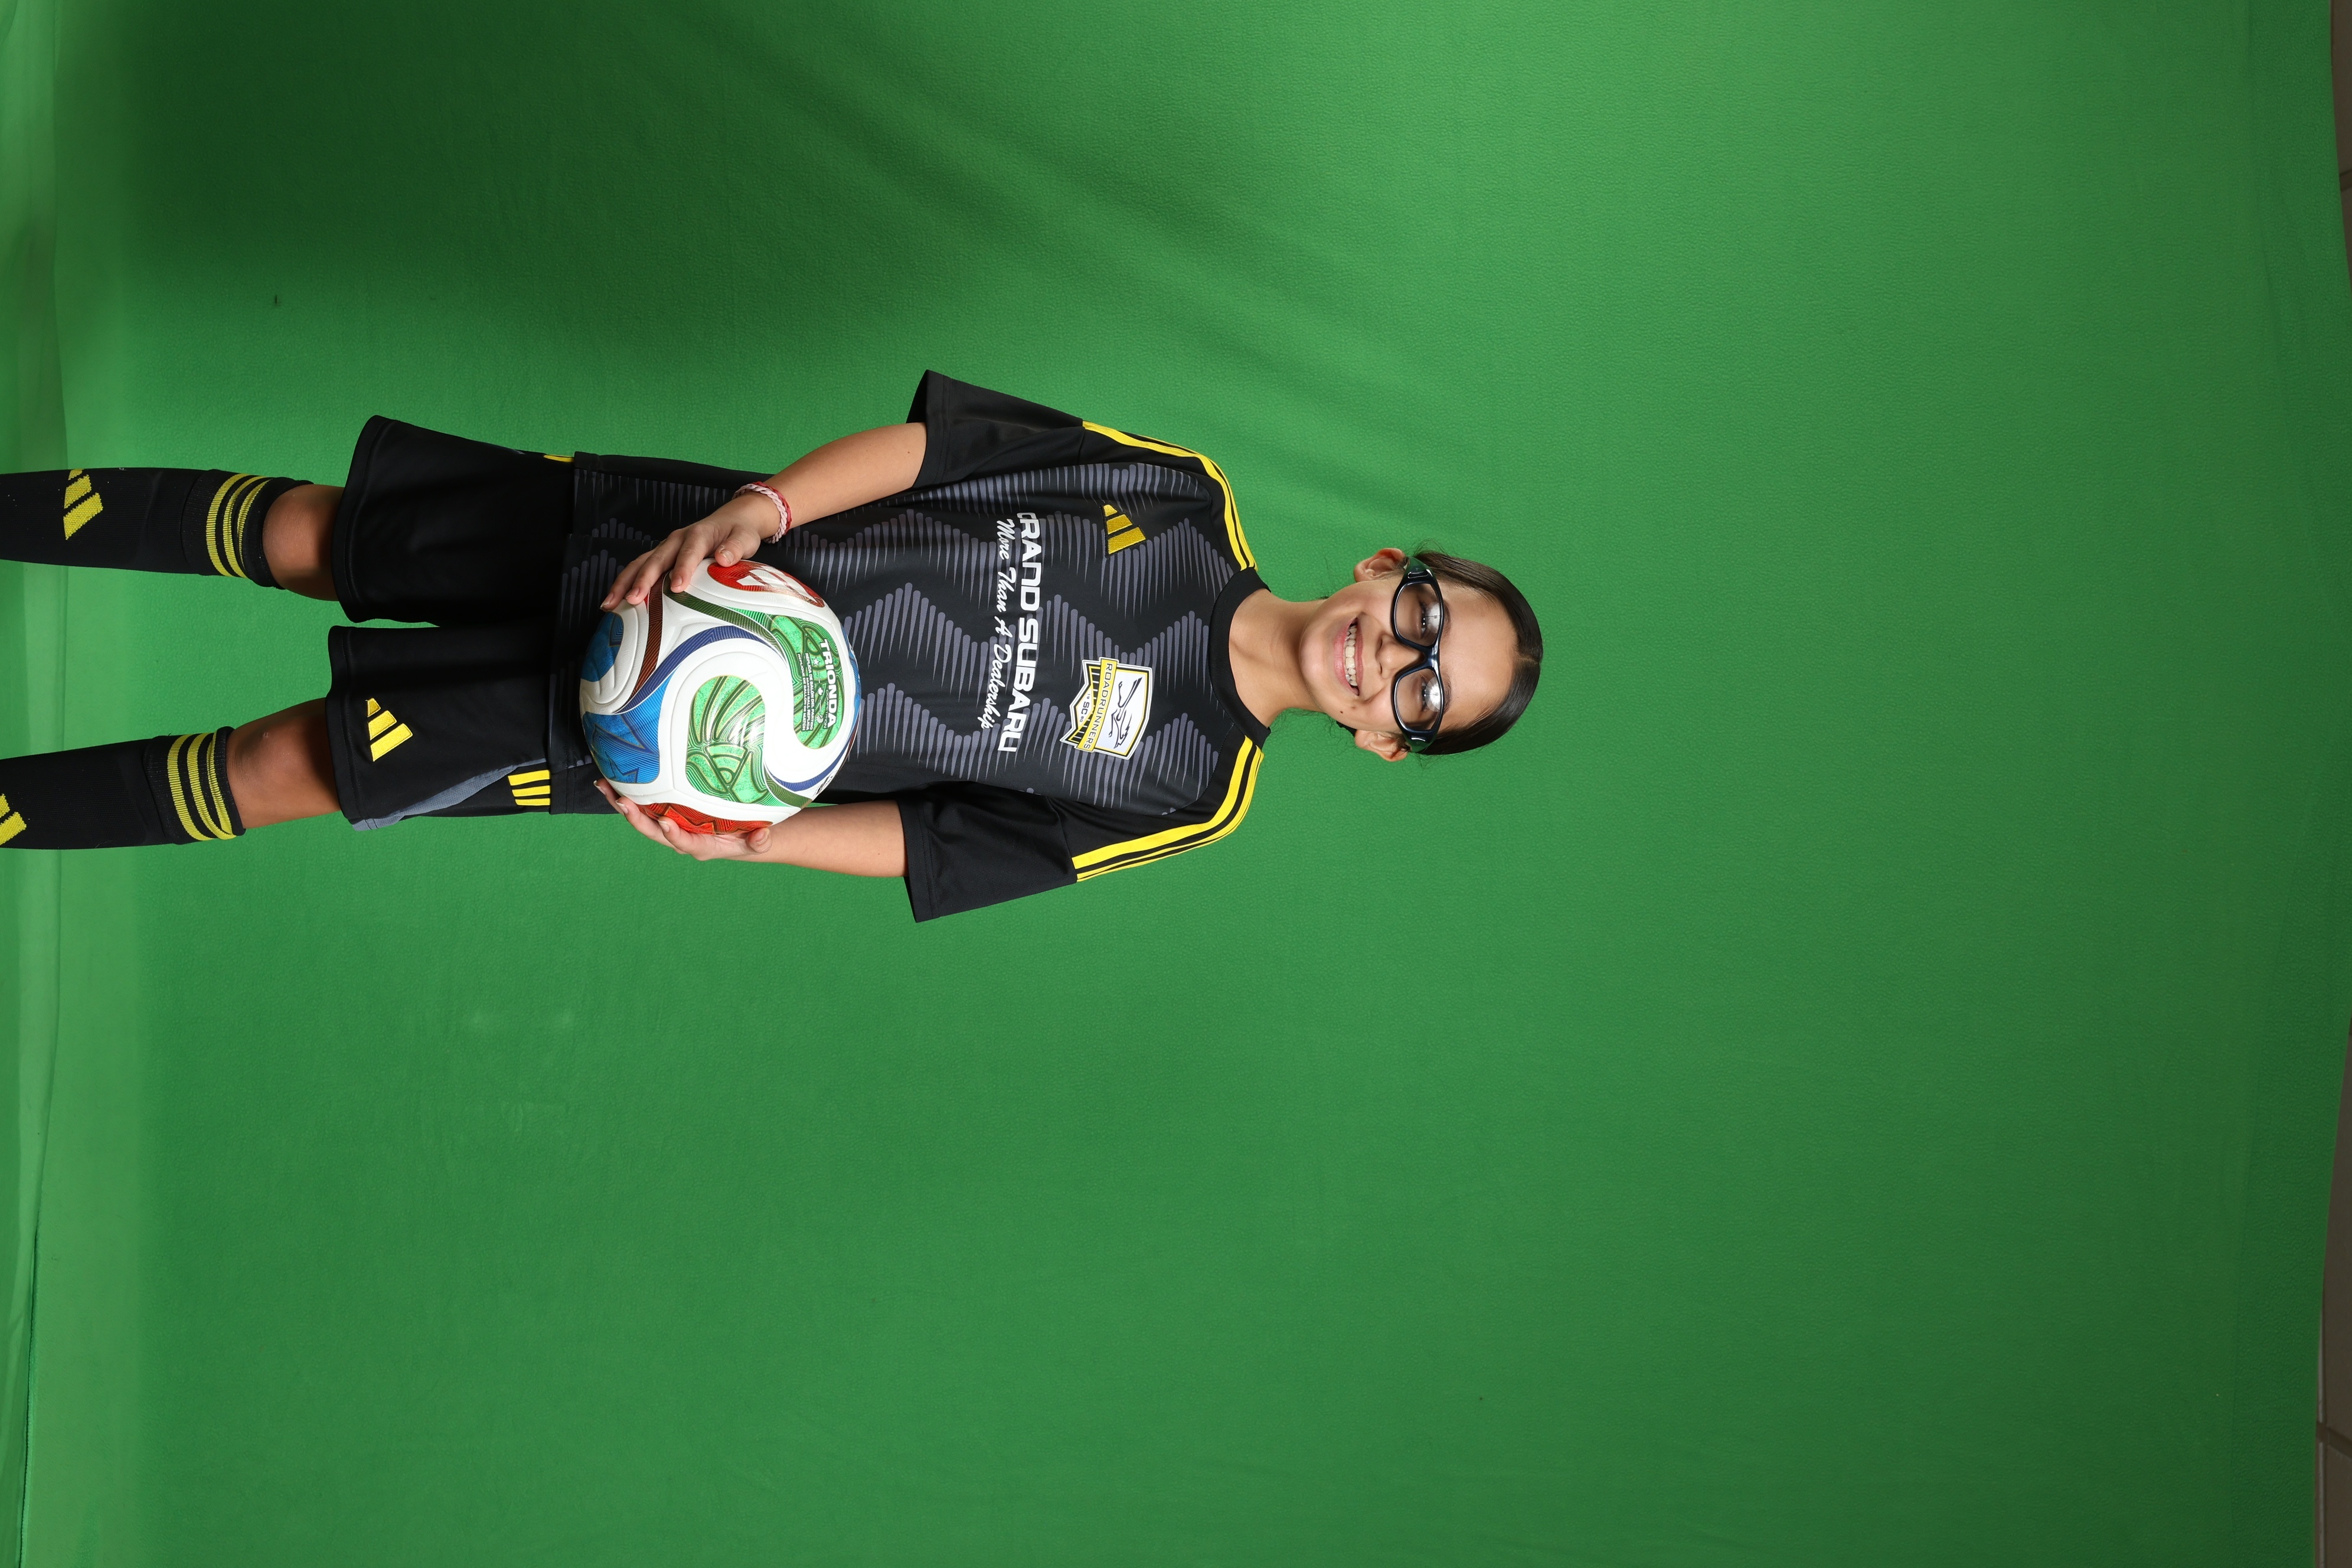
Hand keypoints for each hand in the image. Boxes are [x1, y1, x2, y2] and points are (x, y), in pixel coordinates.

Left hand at [595, 779, 773, 858]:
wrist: (741, 837)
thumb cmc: (751, 836)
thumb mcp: (761, 840)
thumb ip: (760, 841)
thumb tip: (762, 836)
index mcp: (703, 846)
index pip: (686, 843)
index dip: (675, 835)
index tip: (665, 823)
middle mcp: (682, 838)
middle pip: (654, 832)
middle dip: (636, 818)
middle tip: (621, 802)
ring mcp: (671, 826)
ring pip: (643, 818)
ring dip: (622, 803)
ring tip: (603, 785)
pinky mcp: (666, 814)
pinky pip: (644, 806)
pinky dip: (627, 795)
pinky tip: (611, 780)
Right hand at [601, 493, 776, 610]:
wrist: (730, 520)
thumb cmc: (738, 533)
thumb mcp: (744, 538)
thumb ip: (735, 548)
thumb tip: (723, 558)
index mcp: (698, 535)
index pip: (689, 552)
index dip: (682, 569)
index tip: (677, 588)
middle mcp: (677, 540)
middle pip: (656, 559)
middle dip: (643, 579)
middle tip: (632, 599)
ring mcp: (666, 547)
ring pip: (641, 563)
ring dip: (625, 582)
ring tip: (610, 603)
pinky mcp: (661, 555)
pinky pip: (641, 568)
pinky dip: (627, 582)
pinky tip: (615, 600)